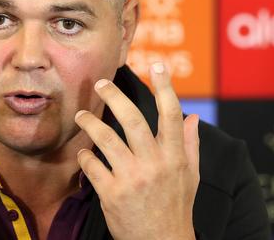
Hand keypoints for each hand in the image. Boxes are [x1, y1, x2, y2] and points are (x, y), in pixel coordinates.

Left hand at [75, 62, 199, 239]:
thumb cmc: (176, 209)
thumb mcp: (190, 177)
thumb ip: (190, 146)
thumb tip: (193, 118)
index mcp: (175, 157)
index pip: (172, 114)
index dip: (166, 86)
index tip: (158, 65)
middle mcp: (154, 164)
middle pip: (132, 119)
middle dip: (114, 96)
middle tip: (99, 83)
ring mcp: (132, 178)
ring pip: (106, 139)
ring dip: (89, 124)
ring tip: (80, 117)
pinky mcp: (112, 194)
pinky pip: (92, 165)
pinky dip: (85, 157)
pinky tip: (84, 156)